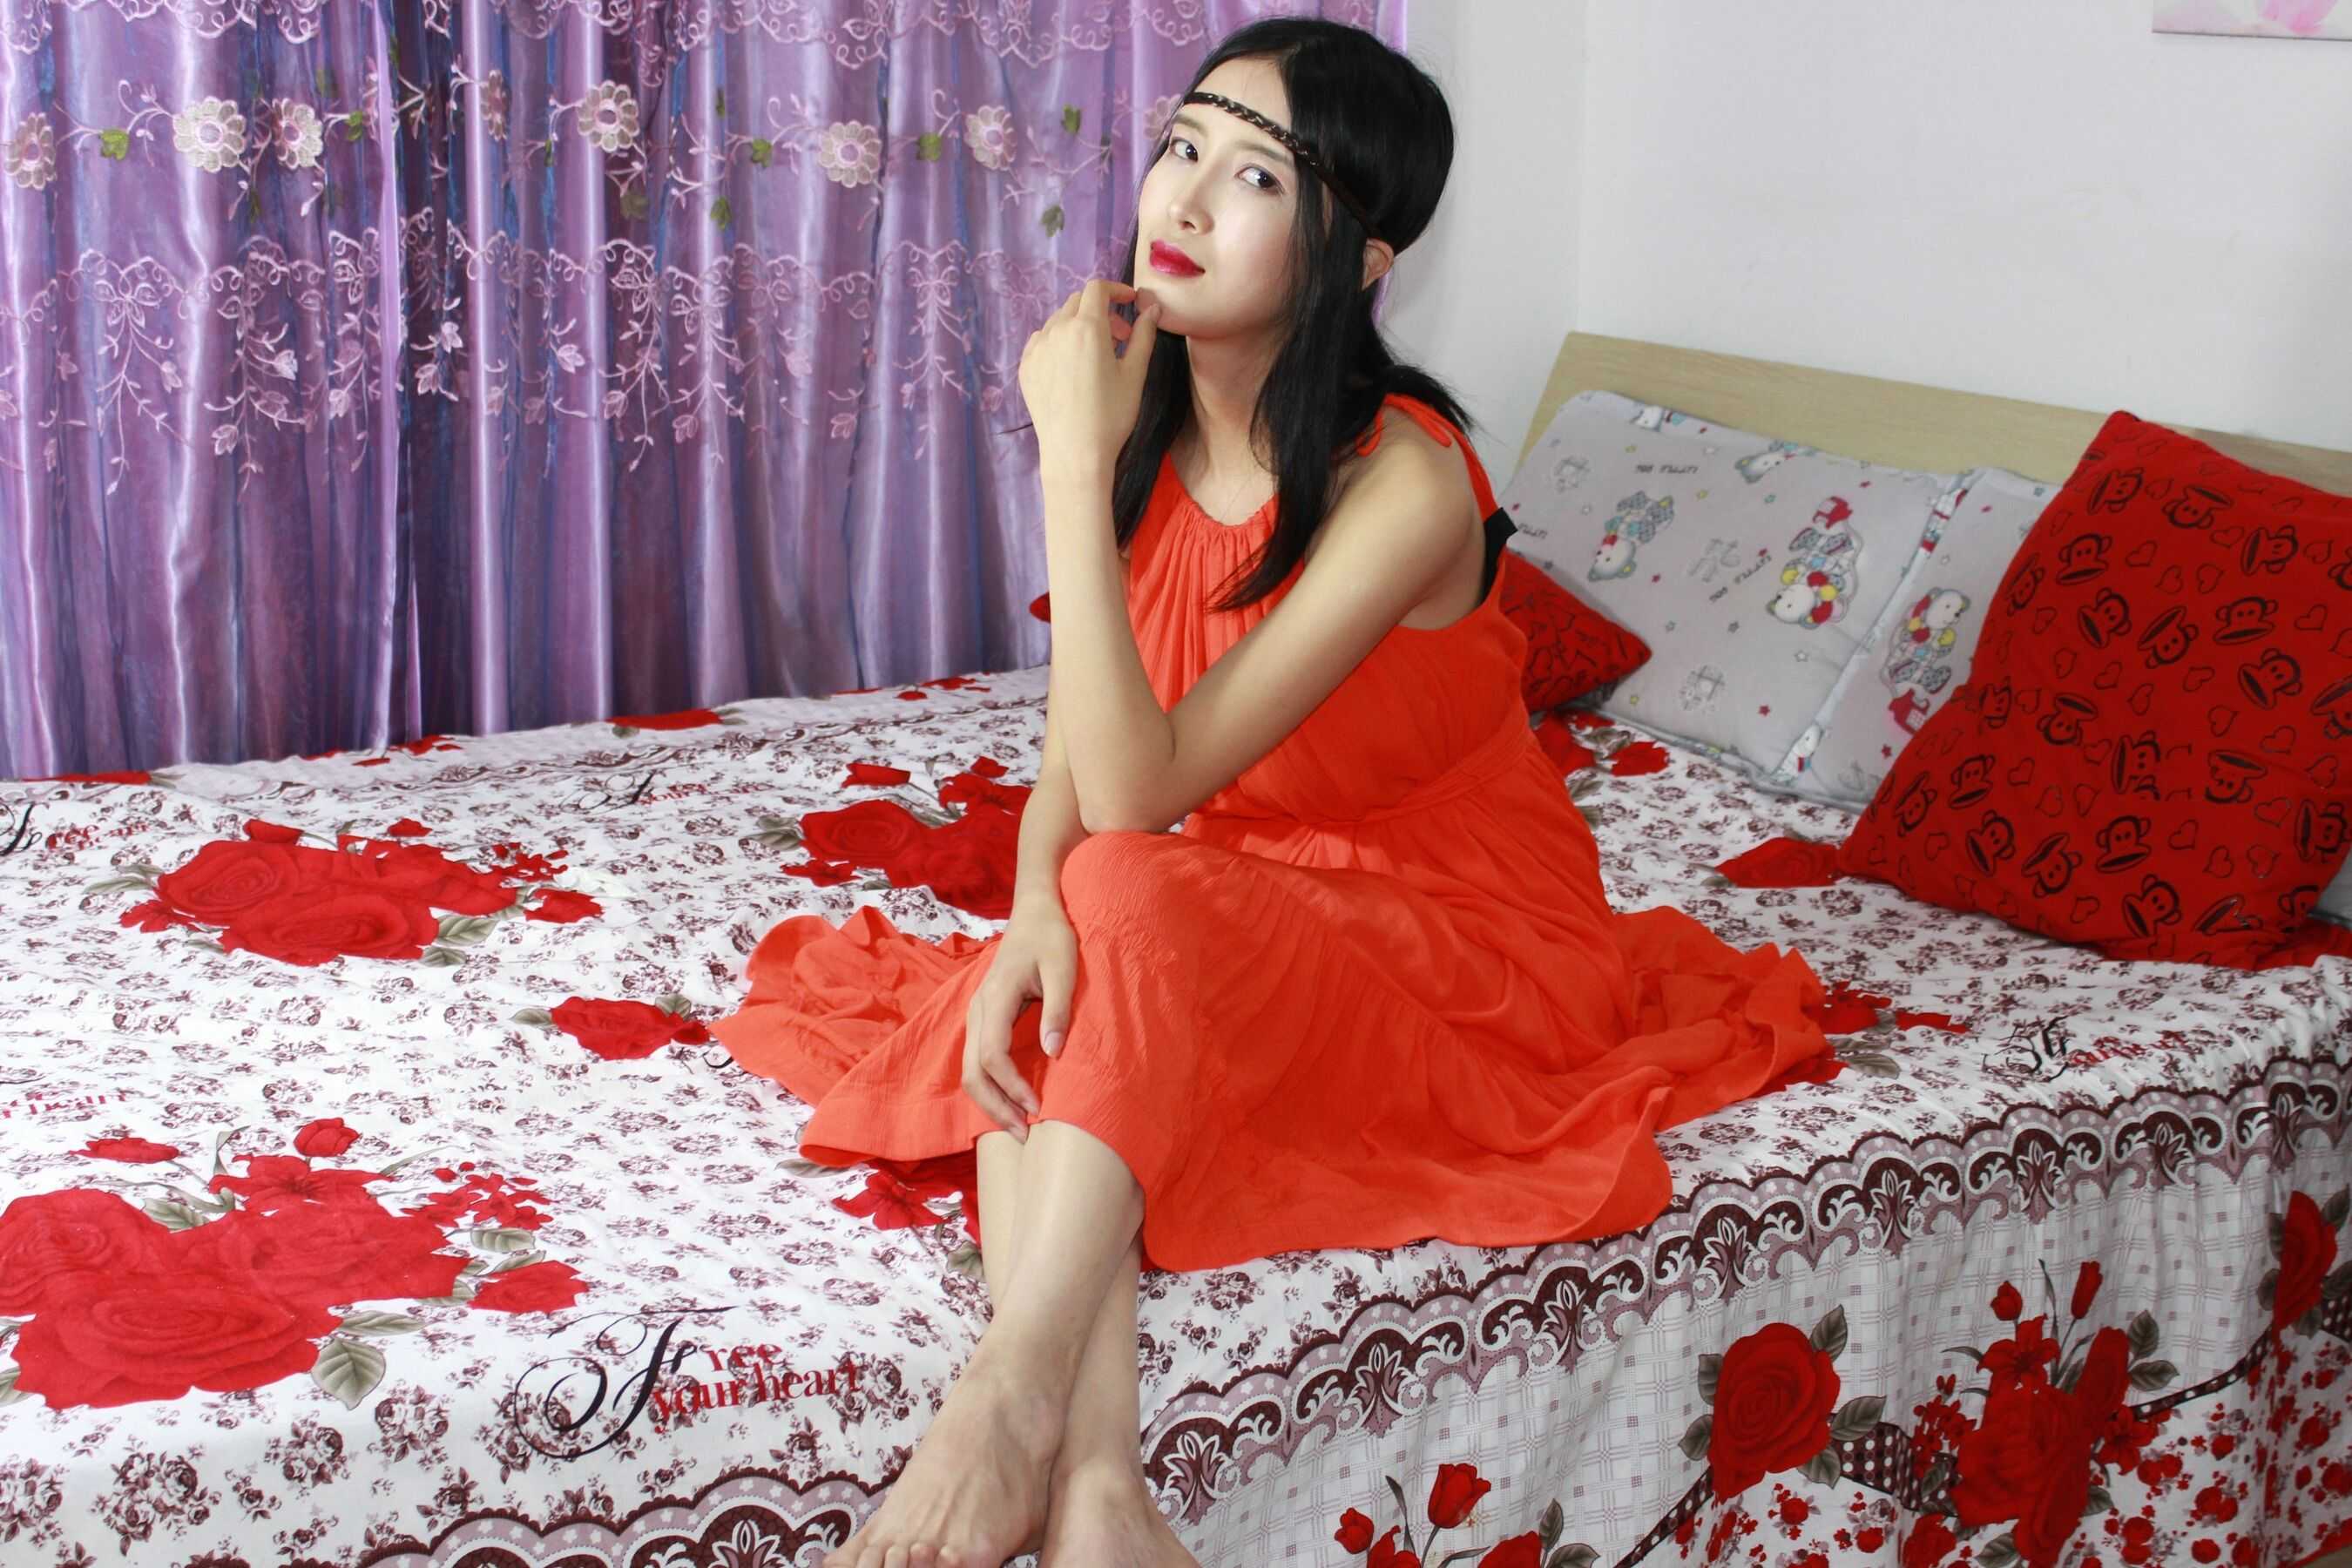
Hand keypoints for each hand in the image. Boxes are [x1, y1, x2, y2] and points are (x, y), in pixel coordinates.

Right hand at [962, 903, 1080, 1142]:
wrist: (1034, 913)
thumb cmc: (1052, 937)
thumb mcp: (1064, 967)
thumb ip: (1058, 1009)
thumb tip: (1053, 1052)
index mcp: (995, 997)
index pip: (992, 1054)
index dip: (1011, 1086)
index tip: (1038, 1108)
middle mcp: (978, 1009)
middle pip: (971, 1071)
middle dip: (995, 1106)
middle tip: (1025, 1135)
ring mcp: (977, 1014)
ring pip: (970, 1069)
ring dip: (991, 1100)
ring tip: (1019, 1126)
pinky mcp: (984, 1018)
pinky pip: (977, 1061)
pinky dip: (991, 1086)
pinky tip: (1012, 1101)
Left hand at [1017, 278, 1162, 476]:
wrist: (1074, 454)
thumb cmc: (1111, 416)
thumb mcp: (1134, 374)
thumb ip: (1143, 335)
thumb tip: (1152, 309)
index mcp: (1087, 328)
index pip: (1097, 289)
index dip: (1116, 290)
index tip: (1130, 302)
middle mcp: (1057, 331)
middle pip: (1077, 302)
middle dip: (1101, 311)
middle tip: (1119, 338)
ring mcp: (1037, 349)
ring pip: (1059, 321)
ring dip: (1079, 326)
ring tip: (1095, 355)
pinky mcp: (1026, 367)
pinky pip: (1042, 341)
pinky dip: (1058, 342)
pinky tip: (1071, 366)